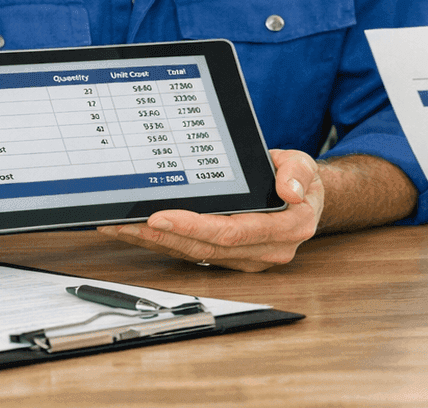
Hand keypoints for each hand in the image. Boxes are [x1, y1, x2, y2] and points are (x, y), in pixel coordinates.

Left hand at [98, 148, 322, 271]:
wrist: (306, 202)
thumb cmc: (300, 182)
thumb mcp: (305, 166)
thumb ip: (299, 174)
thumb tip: (289, 190)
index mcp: (286, 230)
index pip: (233, 232)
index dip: (194, 227)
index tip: (161, 217)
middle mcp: (265, 251)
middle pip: (205, 249)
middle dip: (163, 237)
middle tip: (127, 223)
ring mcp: (246, 259)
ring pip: (195, 255)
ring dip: (155, 243)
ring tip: (121, 227)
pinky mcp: (230, 259)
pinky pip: (193, 254)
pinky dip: (163, 244)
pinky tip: (137, 233)